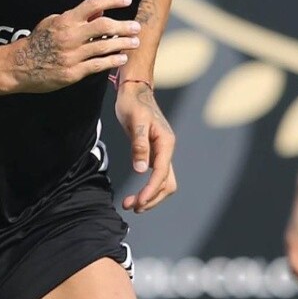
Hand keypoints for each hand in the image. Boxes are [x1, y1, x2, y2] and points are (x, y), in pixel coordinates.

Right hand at [12, 0, 140, 92]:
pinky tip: (122, 58)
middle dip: (124, 26)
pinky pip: (97, 65)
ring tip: (134, 42)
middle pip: (104, 27)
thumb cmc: (38, 42)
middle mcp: (70, 36)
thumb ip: (76, 16)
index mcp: (66, 20)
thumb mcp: (53, 22)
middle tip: (136, 26)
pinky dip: (112, 61)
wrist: (19, 66)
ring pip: (104, 47)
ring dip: (122, 44)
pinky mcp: (73, 72)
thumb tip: (100, 10)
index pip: (93, 4)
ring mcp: (72, 55)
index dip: (112, 0)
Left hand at [115, 81, 177, 212]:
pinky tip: (135, 194)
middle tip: (131, 207)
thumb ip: (139, 144)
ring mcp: (161, 152)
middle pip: (166, 183)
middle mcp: (167, 149)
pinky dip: (148, 189)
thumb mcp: (135, 121)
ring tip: (131, 204)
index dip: (150, 190)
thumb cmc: (133, 104)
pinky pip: (156, 176)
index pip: (162, 173)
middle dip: (151, 198)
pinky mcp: (153, 153)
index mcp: (166, 142)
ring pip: (163, 182)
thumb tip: (142, 170)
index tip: (138, 203)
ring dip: (150, 196)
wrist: (134, 91)